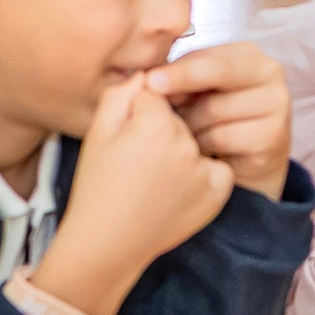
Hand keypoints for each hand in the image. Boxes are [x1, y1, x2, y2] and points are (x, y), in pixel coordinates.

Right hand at [34, 72, 234, 314]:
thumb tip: (144, 75)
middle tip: (136, 158)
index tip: (126, 134)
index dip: (137, 111)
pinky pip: (216, 166)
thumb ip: (120, 93)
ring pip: (195, 140)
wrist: (108, 239)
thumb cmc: (96, 184)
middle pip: (177, 117)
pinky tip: (175, 187)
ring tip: (153, 175)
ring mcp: (204, 169)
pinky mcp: (217, 192)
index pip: (155, 94)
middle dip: (160, 128)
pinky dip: (202, 172)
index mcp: (153, 122)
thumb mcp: (96, 131)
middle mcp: (185, 142)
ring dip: (181, 149)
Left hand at [147, 44, 292, 200]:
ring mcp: (277, 105)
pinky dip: (201, 144)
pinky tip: (199, 148)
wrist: (244, 158)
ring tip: (183, 130)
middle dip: (180, 85)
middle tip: (153, 96)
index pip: (208, 56)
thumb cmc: (212, 115)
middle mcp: (270, 73)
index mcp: (249, 55)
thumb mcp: (196, 88)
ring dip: (188, 123)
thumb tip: (149, 79)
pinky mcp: (274, 136)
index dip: (177, 69)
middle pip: (217, 74)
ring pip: (214, 110)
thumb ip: (179, 76)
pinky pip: (222, 138)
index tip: (148, 80)